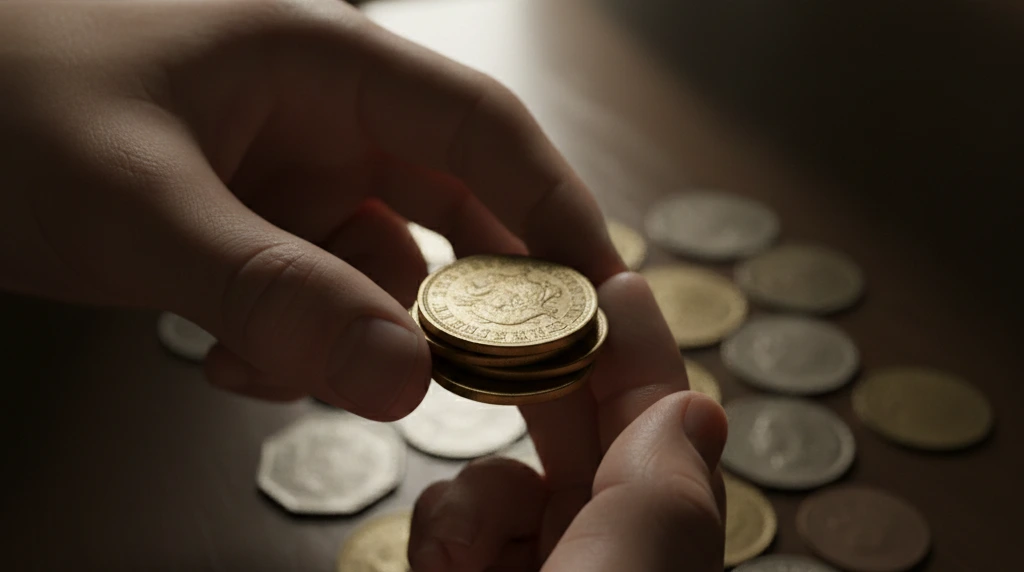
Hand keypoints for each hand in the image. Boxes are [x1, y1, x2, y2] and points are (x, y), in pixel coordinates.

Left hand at [0, 0, 622, 418]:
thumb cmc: (6, 106)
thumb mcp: (140, 204)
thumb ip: (274, 293)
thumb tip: (407, 381)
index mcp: (323, 62)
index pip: (481, 126)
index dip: (555, 205)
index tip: (603, 291)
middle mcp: (325, 119)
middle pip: (450, 210)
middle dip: (466, 300)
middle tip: (493, 378)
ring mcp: (291, 180)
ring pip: (379, 277)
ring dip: (351, 339)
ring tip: (266, 365)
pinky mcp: (254, 233)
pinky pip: (316, 304)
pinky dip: (292, 349)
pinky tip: (226, 361)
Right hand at [408, 273, 728, 571]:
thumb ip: (660, 492)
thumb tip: (697, 408)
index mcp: (659, 547)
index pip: (659, 428)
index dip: (637, 349)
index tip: (615, 280)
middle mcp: (606, 551)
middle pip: (578, 436)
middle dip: (541, 382)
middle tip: (508, 307)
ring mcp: (539, 568)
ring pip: (500, 476)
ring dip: (474, 495)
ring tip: (461, 550)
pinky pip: (452, 522)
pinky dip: (440, 531)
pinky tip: (441, 566)